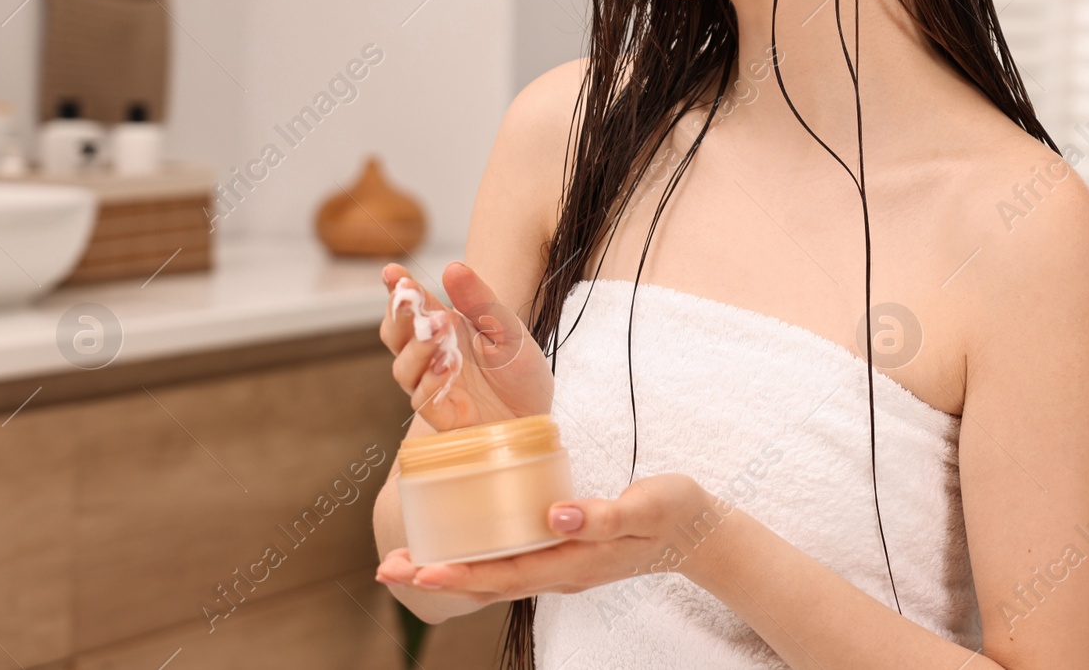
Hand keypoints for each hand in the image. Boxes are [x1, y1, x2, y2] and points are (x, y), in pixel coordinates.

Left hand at [375, 473, 729, 601]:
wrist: (700, 532)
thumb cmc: (673, 512)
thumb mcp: (645, 505)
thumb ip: (602, 515)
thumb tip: (554, 516)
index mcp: (576, 563)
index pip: (507, 574)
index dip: (461, 572)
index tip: (420, 569)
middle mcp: (561, 573)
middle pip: (489, 583)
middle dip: (437, 577)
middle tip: (388, 569)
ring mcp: (561, 568)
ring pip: (495, 577)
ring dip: (449, 570)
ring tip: (405, 563)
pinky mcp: (563, 555)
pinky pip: (510, 564)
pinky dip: (475, 559)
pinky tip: (456, 546)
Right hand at [379, 261, 554, 429]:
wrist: (537, 414)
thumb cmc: (519, 372)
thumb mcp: (508, 329)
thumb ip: (480, 300)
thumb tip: (453, 267)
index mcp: (445, 329)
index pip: (413, 307)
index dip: (399, 289)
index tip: (392, 272)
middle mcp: (431, 356)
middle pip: (395, 336)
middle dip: (399, 316)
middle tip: (411, 299)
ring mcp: (432, 386)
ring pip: (403, 367)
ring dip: (418, 347)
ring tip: (439, 329)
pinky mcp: (442, 415)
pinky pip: (422, 400)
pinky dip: (431, 380)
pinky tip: (448, 363)